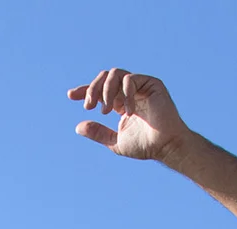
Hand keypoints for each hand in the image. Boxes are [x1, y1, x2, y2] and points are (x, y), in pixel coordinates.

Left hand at [67, 70, 189, 161]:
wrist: (166, 147)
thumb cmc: (146, 146)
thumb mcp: (116, 141)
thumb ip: (99, 133)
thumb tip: (78, 127)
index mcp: (120, 102)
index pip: (100, 90)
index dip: (85, 90)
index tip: (71, 96)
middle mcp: (129, 91)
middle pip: (105, 78)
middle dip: (93, 89)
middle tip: (88, 105)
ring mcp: (140, 86)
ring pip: (115, 74)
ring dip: (106, 90)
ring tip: (105, 110)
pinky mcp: (151, 83)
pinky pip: (131, 79)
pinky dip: (125, 94)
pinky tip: (126, 112)